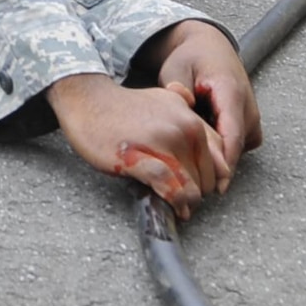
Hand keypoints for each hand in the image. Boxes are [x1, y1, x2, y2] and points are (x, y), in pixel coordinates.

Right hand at [47, 74, 229, 218]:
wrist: (85, 98)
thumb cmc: (120, 105)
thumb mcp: (162, 98)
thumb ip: (184, 106)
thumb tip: (195, 108)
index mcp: (189, 117)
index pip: (219, 158)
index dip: (213, 179)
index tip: (202, 187)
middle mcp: (183, 128)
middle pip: (206, 176)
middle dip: (197, 192)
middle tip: (184, 198)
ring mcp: (162, 143)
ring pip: (191, 186)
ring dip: (187, 203)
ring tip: (180, 208)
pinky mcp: (141, 158)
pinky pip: (170, 188)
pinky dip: (176, 202)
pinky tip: (174, 207)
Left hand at [143, 21, 261, 182]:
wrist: (207, 45)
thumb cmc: (190, 58)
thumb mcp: (177, 71)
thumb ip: (179, 96)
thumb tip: (180, 120)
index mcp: (231, 93)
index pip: (233, 136)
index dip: (226, 163)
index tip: (218, 186)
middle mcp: (248, 106)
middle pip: (236, 146)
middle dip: (217, 165)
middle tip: (190, 178)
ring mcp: (251, 115)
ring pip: (237, 148)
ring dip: (217, 155)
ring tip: (189, 151)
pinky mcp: (249, 122)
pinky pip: (238, 143)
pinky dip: (221, 147)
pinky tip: (199, 140)